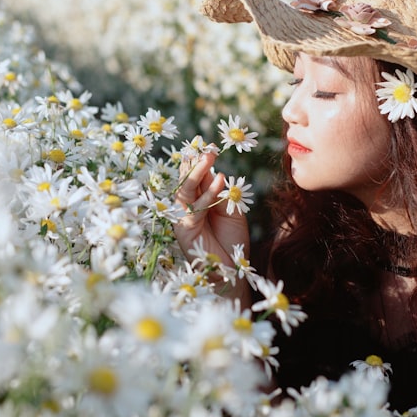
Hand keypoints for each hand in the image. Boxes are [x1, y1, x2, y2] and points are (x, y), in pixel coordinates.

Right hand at [173, 150, 250, 275]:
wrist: (233, 270)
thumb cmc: (232, 241)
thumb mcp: (231, 212)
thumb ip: (222, 195)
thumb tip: (216, 174)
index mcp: (198, 202)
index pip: (195, 178)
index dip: (199, 162)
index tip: (207, 145)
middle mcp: (187, 208)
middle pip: (187, 181)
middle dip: (195, 163)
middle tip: (207, 148)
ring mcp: (183, 218)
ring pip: (186, 190)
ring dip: (197, 172)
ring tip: (209, 156)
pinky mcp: (184, 230)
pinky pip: (196, 208)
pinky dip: (209, 194)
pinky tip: (219, 179)